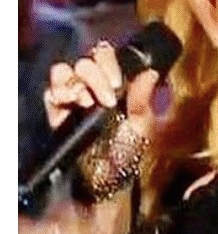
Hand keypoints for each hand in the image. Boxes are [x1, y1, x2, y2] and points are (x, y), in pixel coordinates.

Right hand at [43, 41, 160, 139]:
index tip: (117, 82)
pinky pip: (50, 92)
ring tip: (84, 101)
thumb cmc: (130, 150)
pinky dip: (56, 92)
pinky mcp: (58, 112)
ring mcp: (74, 97)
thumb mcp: (143, 125)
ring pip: (64, 72)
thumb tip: (151, 72)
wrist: (111, 177)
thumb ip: (143, 99)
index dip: (110, 63)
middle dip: (95, 77)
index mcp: (116, 83)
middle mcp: (94, 86)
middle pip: (86, 62)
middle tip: (106, 100)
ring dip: (73, 81)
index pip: (107, 57)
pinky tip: (67, 101)